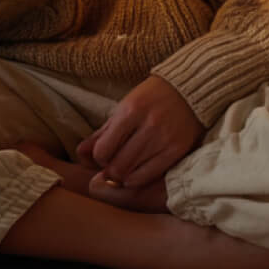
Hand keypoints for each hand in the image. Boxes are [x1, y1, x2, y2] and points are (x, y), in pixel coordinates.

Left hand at [76, 74, 205, 189]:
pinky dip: (138, 178)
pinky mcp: (177, 150)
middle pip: (117, 165)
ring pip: (132, 173)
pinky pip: (150, 175)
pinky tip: (137, 170)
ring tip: (126, 165)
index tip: (104, 154)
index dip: (99, 157)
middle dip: (110, 168)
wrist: (188, 90)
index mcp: (131, 110)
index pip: (103, 150)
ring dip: (124, 174)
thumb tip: (80, 153)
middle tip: (114, 163)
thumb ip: (102, 132)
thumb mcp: (124, 108)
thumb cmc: (151, 98)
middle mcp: (148, 125)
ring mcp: (164, 139)